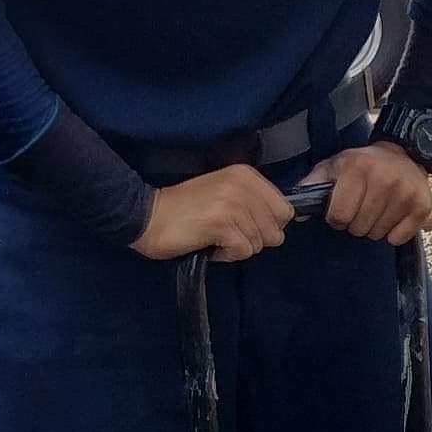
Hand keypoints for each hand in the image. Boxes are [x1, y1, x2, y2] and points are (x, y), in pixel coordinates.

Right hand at [133, 164, 297, 263]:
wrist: (146, 216)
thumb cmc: (186, 210)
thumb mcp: (226, 194)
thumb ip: (254, 204)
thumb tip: (281, 227)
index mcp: (246, 175)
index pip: (285, 211)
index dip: (267, 226)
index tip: (243, 225)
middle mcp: (243, 185)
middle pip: (275, 232)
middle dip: (253, 240)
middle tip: (225, 232)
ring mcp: (233, 204)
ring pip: (258, 244)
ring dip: (236, 248)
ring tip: (213, 236)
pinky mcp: (221, 224)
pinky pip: (242, 251)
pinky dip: (226, 256)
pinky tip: (208, 244)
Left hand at [309, 142, 431, 245]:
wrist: (404, 154)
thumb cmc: (364, 164)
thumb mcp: (335, 165)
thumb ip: (313, 184)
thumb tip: (296, 212)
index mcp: (358, 169)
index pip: (340, 217)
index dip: (337, 217)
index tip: (342, 208)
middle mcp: (384, 180)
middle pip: (358, 228)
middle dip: (355, 223)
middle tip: (361, 207)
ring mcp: (405, 194)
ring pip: (377, 234)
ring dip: (373, 227)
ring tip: (377, 209)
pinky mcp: (422, 207)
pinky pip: (398, 238)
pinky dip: (393, 233)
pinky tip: (392, 215)